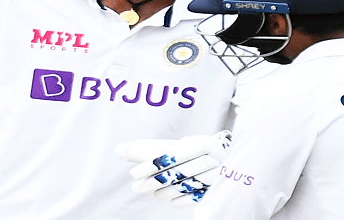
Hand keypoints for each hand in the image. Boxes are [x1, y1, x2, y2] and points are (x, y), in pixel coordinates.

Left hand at [116, 130, 231, 206]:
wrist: (225, 156)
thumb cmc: (190, 150)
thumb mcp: (171, 145)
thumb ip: (144, 148)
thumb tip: (118, 150)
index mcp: (202, 142)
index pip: (172, 154)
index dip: (152, 164)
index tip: (133, 173)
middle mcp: (213, 158)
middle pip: (179, 171)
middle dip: (154, 181)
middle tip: (136, 187)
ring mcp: (218, 174)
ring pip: (188, 185)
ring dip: (167, 191)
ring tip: (153, 193)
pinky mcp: (219, 187)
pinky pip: (199, 196)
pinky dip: (183, 199)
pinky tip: (171, 200)